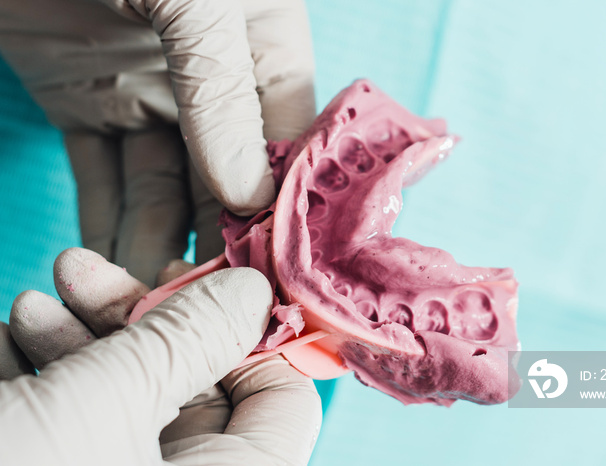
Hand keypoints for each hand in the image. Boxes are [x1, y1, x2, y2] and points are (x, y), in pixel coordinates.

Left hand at [0, 0, 315, 285]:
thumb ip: (226, 90)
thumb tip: (251, 192)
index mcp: (261, 39)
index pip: (290, 135)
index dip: (285, 203)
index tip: (275, 268)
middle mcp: (211, 73)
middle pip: (228, 176)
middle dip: (220, 241)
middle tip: (212, 306)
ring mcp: (146, 88)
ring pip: (165, 188)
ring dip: (161, 246)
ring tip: (156, 308)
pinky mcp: (83, 100)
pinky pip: (103, 176)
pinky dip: (106, 222)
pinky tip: (112, 270)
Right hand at [0, 248, 321, 464]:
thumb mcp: (98, 410)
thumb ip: (184, 341)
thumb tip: (253, 290)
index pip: (283, 405)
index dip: (251, 336)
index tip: (205, 282)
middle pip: (196, 388)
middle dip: (142, 321)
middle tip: (86, 271)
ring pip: (129, 395)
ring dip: (81, 338)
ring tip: (29, 304)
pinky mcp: (59, 465)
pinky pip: (78, 413)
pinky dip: (46, 371)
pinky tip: (6, 338)